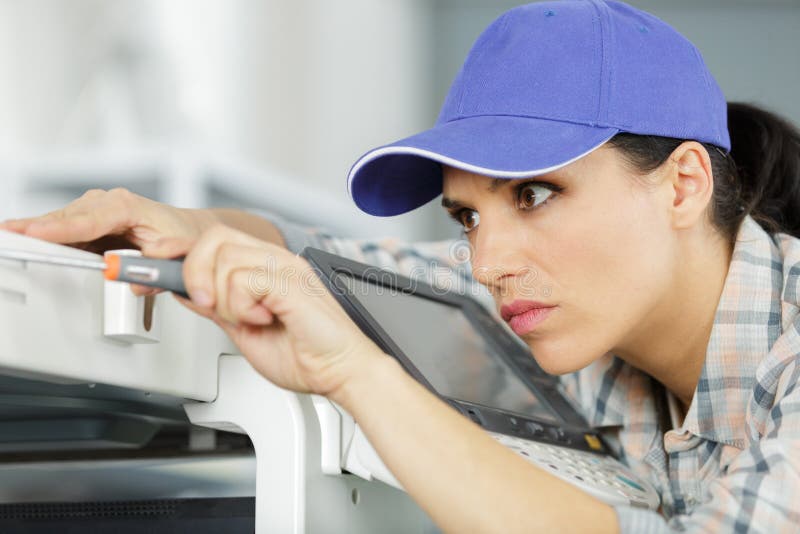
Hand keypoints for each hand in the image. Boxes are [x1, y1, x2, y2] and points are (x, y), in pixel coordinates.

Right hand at [0, 188, 215, 294]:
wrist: (188, 229)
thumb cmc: (183, 236)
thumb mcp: (178, 253)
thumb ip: (157, 268)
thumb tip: (135, 280)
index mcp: (127, 207)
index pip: (88, 219)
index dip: (60, 228)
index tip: (36, 234)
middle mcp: (108, 203)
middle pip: (65, 218)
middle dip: (35, 228)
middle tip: (8, 236)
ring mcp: (96, 210)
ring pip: (59, 222)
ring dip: (35, 231)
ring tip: (9, 238)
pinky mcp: (90, 221)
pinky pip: (63, 229)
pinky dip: (44, 235)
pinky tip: (22, 238)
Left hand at [164, 224, 389, 397]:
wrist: (341, 372)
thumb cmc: (305, 355)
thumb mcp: (242, 330)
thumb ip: (216, 306)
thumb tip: (183, 291)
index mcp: (263, 268)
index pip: (211, 242)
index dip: (175, 252)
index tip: (146, 267)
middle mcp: (274, 260)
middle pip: (213, 238)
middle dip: (194, 273)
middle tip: (207, 305)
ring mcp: (285, 267)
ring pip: (224, 257)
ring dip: (223, 297)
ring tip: (246, 318)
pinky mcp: (292, 282)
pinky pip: (244, 279)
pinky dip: (242, 306)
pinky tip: (262, 319)